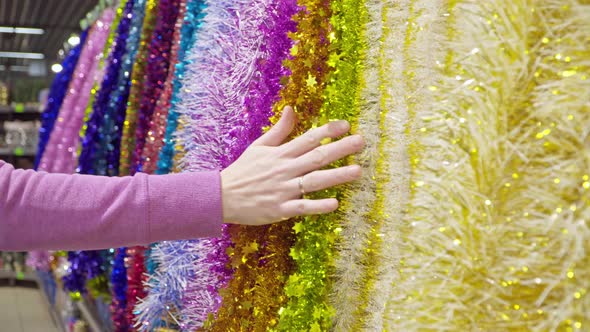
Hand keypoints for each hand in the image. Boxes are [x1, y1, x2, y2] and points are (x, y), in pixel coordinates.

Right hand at [221, 106, 363, 225]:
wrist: (221, 196)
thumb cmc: (243, 171)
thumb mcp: (259, 146)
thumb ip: (279, 130)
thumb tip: (291, 108)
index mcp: (281, 154)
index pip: (308, 139)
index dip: (327, 131)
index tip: (346, 125)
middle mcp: (285, 170)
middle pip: (317, 157)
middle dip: (340, 149)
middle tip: (361, 142)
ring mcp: (283, 190)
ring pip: (313, 181)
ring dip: (336, 176)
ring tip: (357, 171)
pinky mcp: (280, 209)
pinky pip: (301, 207)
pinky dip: (317, 206)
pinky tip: (334, 203)